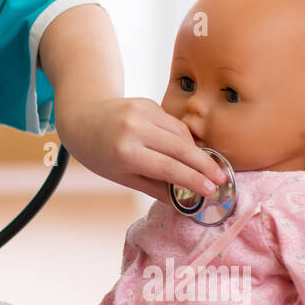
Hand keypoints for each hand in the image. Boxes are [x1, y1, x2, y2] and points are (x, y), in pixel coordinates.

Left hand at [55, 96, 227, 204]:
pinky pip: (174, 123)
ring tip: (209, 167)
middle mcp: (133, 129)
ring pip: (181, 133)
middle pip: (180, 148)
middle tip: (223, 178)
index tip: (212, 190)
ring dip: (197, 151)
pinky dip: (184, 137)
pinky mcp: (148, 102)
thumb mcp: (121, 177)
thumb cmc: (100, 154)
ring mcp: (141, 112)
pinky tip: (188, 149)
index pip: (167, 168)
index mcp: (124, 153)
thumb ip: (154, 188)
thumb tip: (184, 202)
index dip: (193, 179)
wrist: (82, 116)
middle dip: (205, 165)